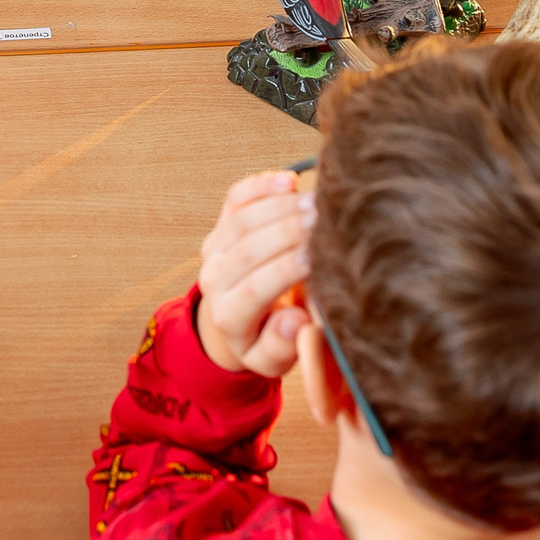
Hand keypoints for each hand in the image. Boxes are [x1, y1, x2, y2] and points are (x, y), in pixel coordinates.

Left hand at [196, 170, 314, 376]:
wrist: (237, 318)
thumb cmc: (266, 338)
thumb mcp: (273, 359)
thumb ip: (281, 347)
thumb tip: (293, 322)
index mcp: (228, 315)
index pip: (253, 289)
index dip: (284, 271)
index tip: (316, 258)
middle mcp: (214, 278)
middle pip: (247, 248)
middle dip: (287, 232)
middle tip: (324, 221)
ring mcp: (215, 246)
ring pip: (243, 219)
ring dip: (280, 207)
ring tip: (318, 203)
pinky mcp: (223, 222)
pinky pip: (237, 197)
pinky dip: (261, 185)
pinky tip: (290, 180)